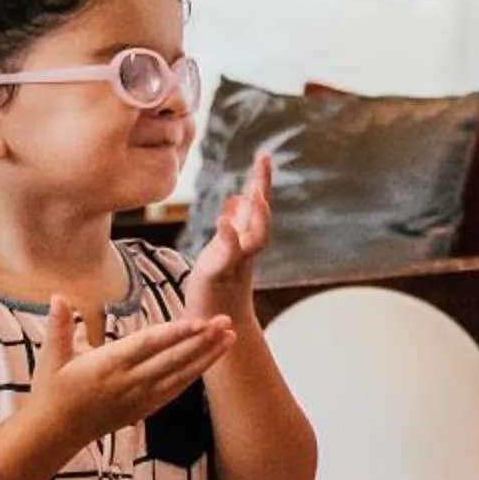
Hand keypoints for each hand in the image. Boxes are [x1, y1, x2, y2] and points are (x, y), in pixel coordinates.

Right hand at [29, 294, 235, 446]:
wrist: (54, 434)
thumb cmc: (51, 390)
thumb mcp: (50, 357)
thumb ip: (58, 326)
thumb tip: (57, 296)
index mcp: (107, 366)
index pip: (148, 346)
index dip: (175, 334)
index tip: (198, 321)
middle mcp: (129, 382)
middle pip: (172, 359)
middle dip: (202, 340)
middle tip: (227, 320)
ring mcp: (139, 398)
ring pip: (180, 375)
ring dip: (207, 356)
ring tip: (230, 338)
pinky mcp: (144, 408)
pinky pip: (175, 389)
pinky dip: (195, 374)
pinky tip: (212, 361)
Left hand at [184, 152, 273, 320]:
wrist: (214, 324)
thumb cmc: (217, 288)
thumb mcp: (222, 251)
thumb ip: (233, 226)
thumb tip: (236, 199)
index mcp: (244, 239)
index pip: (255, 204)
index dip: (260, 180)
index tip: (263, 155)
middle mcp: (245, 249)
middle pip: (261, 215)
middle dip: (262, 187)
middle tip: (264, 160)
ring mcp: (235, 263)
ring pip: (255, 239)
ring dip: (259, 217)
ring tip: (257, 195)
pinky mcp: (219, 276)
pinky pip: (227, 257)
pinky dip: (229, 238)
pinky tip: (225, 221)